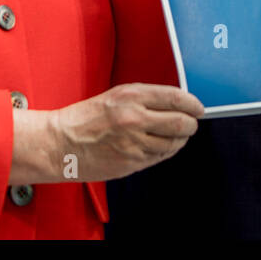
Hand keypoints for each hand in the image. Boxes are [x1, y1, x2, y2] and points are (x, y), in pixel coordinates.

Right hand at [45, 84, 204, 182]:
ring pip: (173, 143)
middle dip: (191, 124)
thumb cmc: (87, 118)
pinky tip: (161, 145)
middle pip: (181, 123)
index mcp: (131, 97)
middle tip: (191, 123)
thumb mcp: (116, 96)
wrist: (61, 143)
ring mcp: (134, 144)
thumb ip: (146, 98)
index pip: (175, 98)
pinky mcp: (132, 163)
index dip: (192, 104)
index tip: (198, 108)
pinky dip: (166, 151)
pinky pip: (160, 157)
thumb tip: (177, 103)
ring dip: (180, 140)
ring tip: (175, 135)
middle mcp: (134, 119)